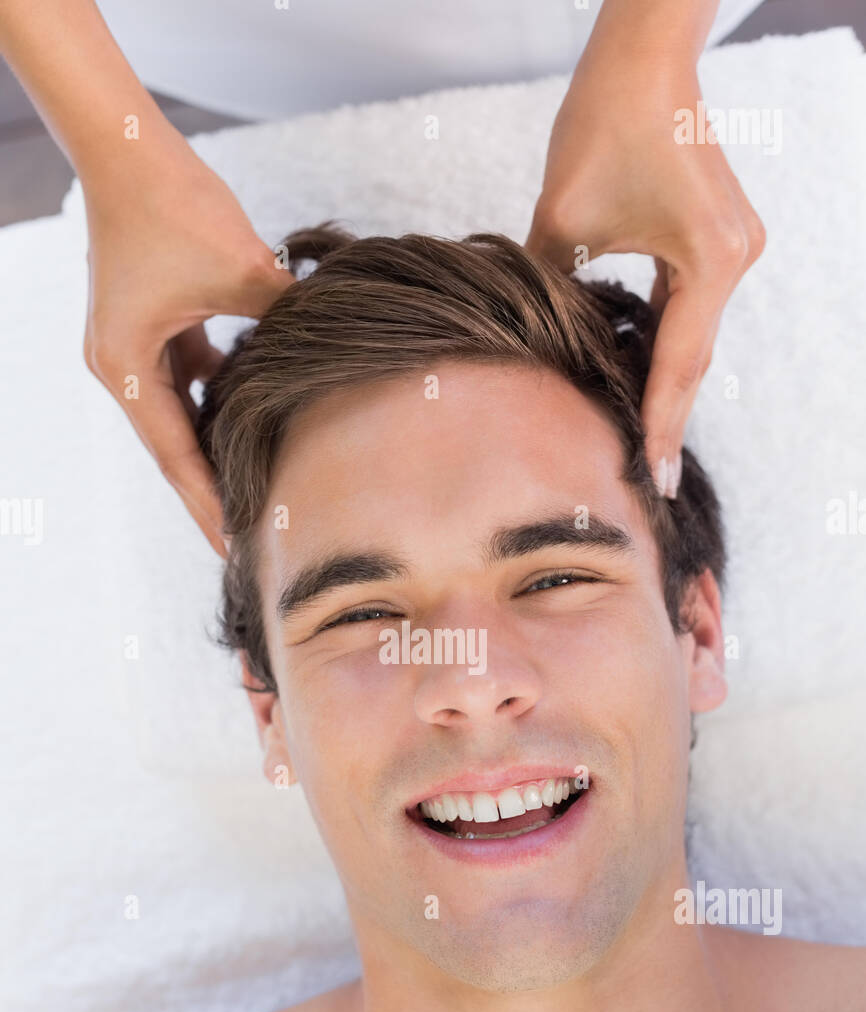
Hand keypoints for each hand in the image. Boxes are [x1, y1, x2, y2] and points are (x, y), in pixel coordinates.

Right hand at [83, 140, 291, 554]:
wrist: (130, 145)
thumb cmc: (174, 203)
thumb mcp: (241, 271)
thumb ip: (286, 323)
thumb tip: (338, 354)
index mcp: (128, 366)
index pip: (176, 456)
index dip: (208, 503)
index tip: (234, 548)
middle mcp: (122, 364)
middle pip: (175, 446)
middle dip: (213, 490)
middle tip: (250, 539)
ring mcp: (136, 345)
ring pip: (183, 415)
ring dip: (218, 446)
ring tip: (256, 488)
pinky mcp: (153, 323)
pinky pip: (190, 377)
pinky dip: (221, 398)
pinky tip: (258, 418)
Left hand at [525, 58, 764, 495]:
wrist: (643, 56)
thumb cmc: (603, 124)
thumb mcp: (562, 223)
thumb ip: (552, 294)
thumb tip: (531, 351)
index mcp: (709, 260)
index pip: (678, 363)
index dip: (660, 424)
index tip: (655, 477)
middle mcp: (734, 257)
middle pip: (691, 356)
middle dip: (665, 414)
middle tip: (649, 478)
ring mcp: (733, 247)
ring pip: (690, 333)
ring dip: (661, 379)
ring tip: (637, 439)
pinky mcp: (719, 236)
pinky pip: (688, 304)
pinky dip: (661, 339)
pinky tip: (633, 373)